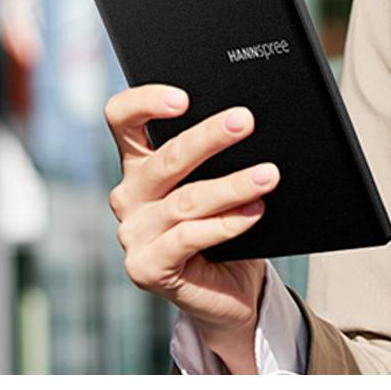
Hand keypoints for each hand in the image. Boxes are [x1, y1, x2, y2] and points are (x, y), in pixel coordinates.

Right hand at [104, 84, 279, 365]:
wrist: (229, 292)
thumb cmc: (225, 227)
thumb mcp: (217, 182)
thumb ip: (218, 157)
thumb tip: (247, 124)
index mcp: (138, 164)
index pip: (122, 119)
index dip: (145, 102)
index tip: (184, 97)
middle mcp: (129, 195)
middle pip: (164, 158)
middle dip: (208, 137)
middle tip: (245, 121)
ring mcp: (134, 233)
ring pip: (186, 200)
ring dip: (232, 185)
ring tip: (268, 175)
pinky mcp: (146, 266)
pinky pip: (189, 237)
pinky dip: (226, 224)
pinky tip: (254, 212)